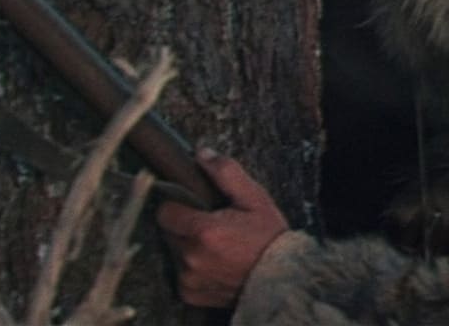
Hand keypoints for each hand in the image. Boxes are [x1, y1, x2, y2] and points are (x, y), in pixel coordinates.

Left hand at [157, 148, 289, 307]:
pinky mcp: (190, 294)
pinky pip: (180, 274)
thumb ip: (226, 173)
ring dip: (187, 246)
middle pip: (168, 231)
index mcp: (204, 231)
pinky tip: (214, 263)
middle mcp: (191, 257)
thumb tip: (202, 153)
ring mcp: (189, 279)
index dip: (178, 205)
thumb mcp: (254, 199)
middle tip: (211, 225)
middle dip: (184, 225)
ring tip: (215, 246)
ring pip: (173, 252)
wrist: (283, 279)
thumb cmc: (270, 238)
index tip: (194, 207)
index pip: (165, 210)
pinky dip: (192, 268)